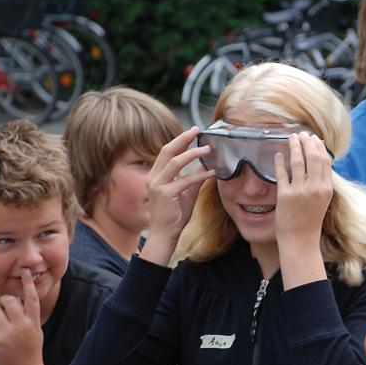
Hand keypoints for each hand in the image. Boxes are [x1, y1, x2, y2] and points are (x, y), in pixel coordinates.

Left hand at [0, 269, 44, 364]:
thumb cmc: (30, 351)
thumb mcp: (36, 332)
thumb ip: (28, 316)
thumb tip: (17, 299)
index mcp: (33, 322)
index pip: (31, 298)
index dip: (28, 283)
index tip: (25, 271)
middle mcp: (22, 325)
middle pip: (8, 301)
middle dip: (4, 303)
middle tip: (5, 312)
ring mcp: (8, 334)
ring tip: (1, 330)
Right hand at [145, 127, 215, 244]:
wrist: (165, 235)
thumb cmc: (174, 216)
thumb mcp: (186, 193)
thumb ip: (193, 180)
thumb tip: (205, 167)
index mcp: (155, 175)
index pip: (167, 152)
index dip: (180, 140)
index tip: (193, 131)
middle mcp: (154, 177)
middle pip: (168, 151)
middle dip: (183, 138)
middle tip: (197, 130)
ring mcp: (158, 185)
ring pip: (176, 162)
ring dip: (193, 154)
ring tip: (208, 149)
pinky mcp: (166, 194)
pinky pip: (185, 180)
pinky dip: (200, 175)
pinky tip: (211, 172)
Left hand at [273, 133, 332, 249]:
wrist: (301, 240)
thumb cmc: (310, 221)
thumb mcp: (322, 200)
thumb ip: (321, 183)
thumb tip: (318, 164)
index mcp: (326, 188)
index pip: (325, 160)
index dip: (319, 146)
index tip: (313, 138)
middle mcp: (315, 188)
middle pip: (313, 157)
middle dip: (307, 142)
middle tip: (301, 134)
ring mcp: (300, 191)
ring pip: (298, 162)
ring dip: (294, 147)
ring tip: (291, 138)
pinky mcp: (285, 196)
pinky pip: (282, 173)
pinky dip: (279, 162)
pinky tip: (277, 155)